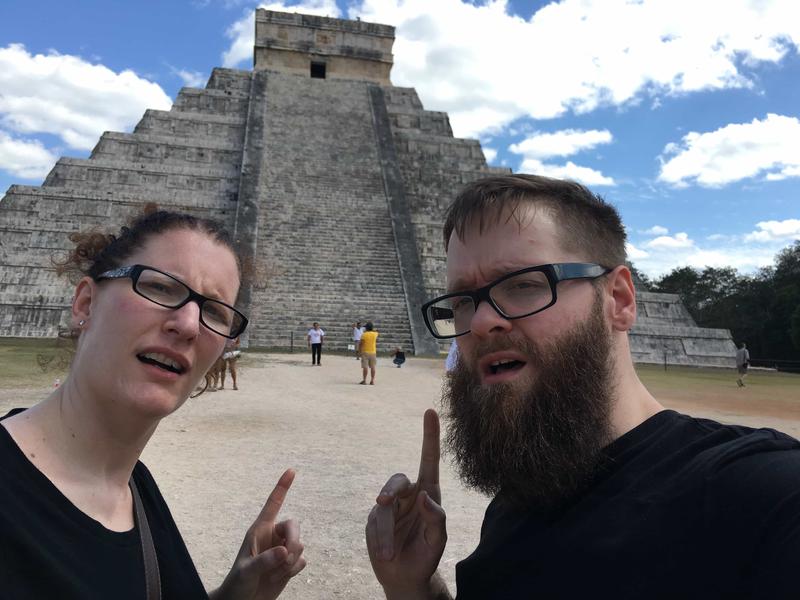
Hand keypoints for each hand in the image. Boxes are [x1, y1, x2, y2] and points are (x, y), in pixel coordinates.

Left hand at [211, 469, 305, 599]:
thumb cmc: (237, 584)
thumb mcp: (246, 571)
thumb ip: (264, 560)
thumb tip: (284, 550)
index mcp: (259, 530)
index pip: (273, 504)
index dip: (282, 487)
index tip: (291, 470)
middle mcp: (273, 536)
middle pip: (294, 526)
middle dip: (294, 540)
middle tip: (287, 556)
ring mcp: (281, 550)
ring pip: (300, 545)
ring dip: (290, 561)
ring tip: (274, 573)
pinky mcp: (289, 564)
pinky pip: (302, 561)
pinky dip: (293, 571)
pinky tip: (279, 577)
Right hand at [366, 409, 446, 597]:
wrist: (405, 577)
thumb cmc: (426, 555)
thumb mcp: (438, 540)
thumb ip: (436, 518)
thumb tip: (424, 496)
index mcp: (429, 494)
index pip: (429, 460)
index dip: (430, 436)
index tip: (430, 411)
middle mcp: (409, 495)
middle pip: (398, 480)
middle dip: (391, 490)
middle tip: (383, 502)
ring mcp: (390, 506)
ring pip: (383, 506)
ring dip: (385, 530)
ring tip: (388, 554)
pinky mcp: (374, 518)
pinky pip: (374, 522)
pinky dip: (380, 539)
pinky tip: (386, 553)